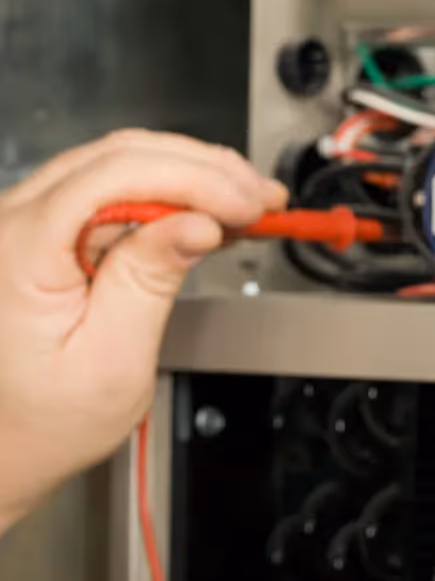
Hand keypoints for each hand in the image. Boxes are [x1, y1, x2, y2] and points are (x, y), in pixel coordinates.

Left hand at [0, 130, 286, 530]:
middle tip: (263, 197)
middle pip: (121, 155)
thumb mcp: (110, 363)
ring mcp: (23, 222)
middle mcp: (10, 223)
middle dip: (205, 170)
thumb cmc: (37, 425)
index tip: (246, 204)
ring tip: (247, 202)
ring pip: (120, 163)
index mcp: (16, 251)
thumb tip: (196, 223)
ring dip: (193, 176)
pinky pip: (111, 188)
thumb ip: (150, 283)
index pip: (115, 175)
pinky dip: (169, 193)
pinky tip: (207, 209)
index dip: (194, 179)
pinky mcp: (44, 230)